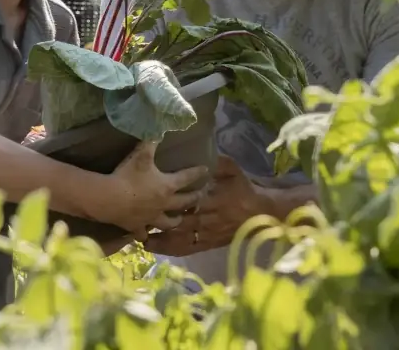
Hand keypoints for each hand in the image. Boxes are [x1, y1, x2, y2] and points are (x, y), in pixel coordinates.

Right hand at [89, 141, 207, 239]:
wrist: (110, 199)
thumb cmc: (128, 175)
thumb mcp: (141, 155)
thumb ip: (151, 140)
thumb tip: (160, 127)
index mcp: (167, 185)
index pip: (186, 178)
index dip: (197, 173)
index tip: (205, 170)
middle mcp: (163, 204)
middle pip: (183, 203)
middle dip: (193, 199)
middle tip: (199, 197)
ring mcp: (151, 218)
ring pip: (168, 223)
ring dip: (174, 221)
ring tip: (178, 220)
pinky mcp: (137, 227)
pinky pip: (144, 234)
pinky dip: (145, 235)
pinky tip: (145, 236)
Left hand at [144, 156, 271, 256]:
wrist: (260, 214)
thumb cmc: (245, 190)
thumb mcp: (234, 171)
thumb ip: (218, 162)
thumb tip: (203, 150)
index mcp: (213, 200)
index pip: (190, 201)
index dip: (172, 201)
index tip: (152, 197)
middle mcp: (208, 219)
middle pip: (180, 222)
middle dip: (160, 221)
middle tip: (138, 218)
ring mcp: (207, 234)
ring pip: (180, 238)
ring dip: (160, 239)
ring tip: (141, 237)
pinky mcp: (208, 244)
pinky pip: (187, 248)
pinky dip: (170, 249)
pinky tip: (154, 248)